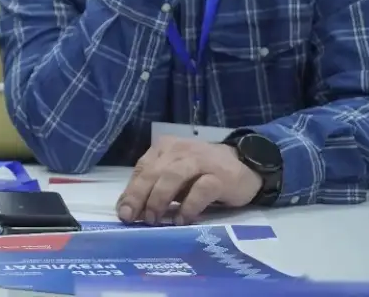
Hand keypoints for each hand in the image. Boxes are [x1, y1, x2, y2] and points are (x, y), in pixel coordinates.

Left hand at [116, 136, 261, 225]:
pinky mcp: (219, 176)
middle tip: (131, 217)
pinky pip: (200, 191)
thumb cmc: (203, 172)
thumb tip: (131, 209)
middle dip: (138, 196)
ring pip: (172, 177)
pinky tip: (181, 220)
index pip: (141, 169)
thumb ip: (156, 186)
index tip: (123, 212)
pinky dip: (188, 206)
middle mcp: (179, 151)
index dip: (130, 192)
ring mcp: (200, 161)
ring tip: (152, 219)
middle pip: (152, 173)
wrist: (245, 164)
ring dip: (159, 199)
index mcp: (164, 148)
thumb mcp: (176, 174)